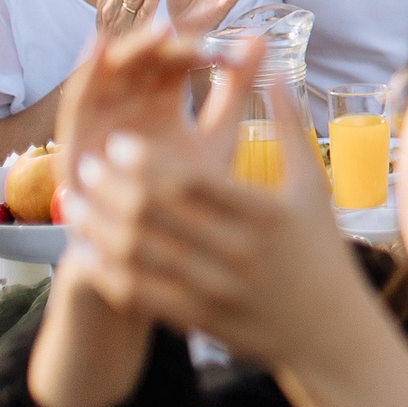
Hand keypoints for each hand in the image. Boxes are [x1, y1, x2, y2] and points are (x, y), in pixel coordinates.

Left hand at [60, 34, 356, 367]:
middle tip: (87, 166)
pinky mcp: (199, 319)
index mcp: (264, 214)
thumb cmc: (321, 250)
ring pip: (136, 254)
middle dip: (109, 186)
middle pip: (153, 214)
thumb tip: (273, 75)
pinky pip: (137, 293)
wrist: (330, 331)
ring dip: (97, 225)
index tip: (118, 143)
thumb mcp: (314, 186)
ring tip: (76, 202)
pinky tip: (86, 249)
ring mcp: (216, 290)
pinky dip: (105, 270)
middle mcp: (238, 252)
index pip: (188, 181)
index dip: (144, 160)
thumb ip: (292, 129)